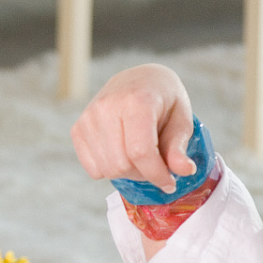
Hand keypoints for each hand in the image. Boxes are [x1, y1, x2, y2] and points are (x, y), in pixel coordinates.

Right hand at [70, 64, 196, 190]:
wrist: (139, 79)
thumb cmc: (164, 100)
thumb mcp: (181, 118)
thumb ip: (178, 146)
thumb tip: (185, 171)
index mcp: (136, 100)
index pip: (141, 152)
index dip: (157, 174)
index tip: (170, 183)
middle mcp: (106, 107)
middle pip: (122, 165)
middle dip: (144, 174)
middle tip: (156, 164)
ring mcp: (88, 118)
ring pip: (107, 169)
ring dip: (128, 173)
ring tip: (140, 158)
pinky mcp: (78, 128)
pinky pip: (93, 168)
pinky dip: (110, 169)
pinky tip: (122, 154)